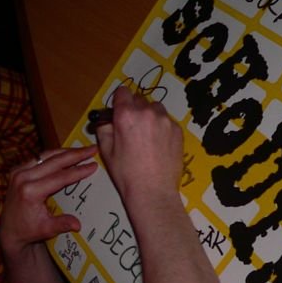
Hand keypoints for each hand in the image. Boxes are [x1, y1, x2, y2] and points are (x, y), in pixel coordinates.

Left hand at [0, 145, 97, 254]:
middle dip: (75, 154)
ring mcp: (18, 172)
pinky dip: (53, 156)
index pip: (60, 177)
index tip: (94, 164)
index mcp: (30, 191)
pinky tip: (66, 154)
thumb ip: (61, 224)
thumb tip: (78, 224)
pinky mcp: (17, 170)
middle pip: (54, 161)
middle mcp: (22, 177)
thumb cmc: (28, 231)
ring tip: (82, 149)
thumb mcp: (46, 229)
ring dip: (65, 152)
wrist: (8, 230)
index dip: (78, 171)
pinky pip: (38, 158)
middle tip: (92, 149)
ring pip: (45, 156)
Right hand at [95, 87, 182, 204]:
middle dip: (133, 109)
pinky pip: (166, 120)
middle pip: (138, 99)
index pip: (122, 92)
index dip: (119, 101)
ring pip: (154, 108)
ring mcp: (165, 120)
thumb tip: (106, 121)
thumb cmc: (125, 172)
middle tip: (131, 128)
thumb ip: (104, 129)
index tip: (118, 111)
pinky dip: (161, 127)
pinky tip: (157, 145)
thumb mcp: (106, 150)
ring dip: (149, 116)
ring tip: (146, 136)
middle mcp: (147, 112)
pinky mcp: (177, 130)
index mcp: (126, 115)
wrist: (152, 190)